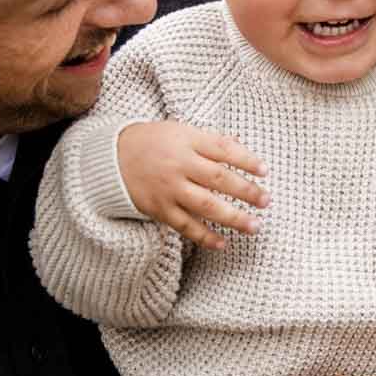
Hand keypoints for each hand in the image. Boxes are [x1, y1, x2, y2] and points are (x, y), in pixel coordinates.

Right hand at [115, 119, 266, 249]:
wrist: (110, 158)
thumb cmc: (153, 142)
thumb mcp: (180, 131)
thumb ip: (210, 140)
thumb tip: (241, 147)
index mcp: (186, 141)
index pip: (222, 149)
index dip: (246, 160)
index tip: (265, 171)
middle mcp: (178, 164)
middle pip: (218, 178)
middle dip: (246, 190)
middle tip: (266, 201)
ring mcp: (169, 188)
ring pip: (205, 205)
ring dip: (232, 217)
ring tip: (254, 226)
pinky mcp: (159, 208)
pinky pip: (185, 225)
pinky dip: (204, 236)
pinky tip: (223, 243)